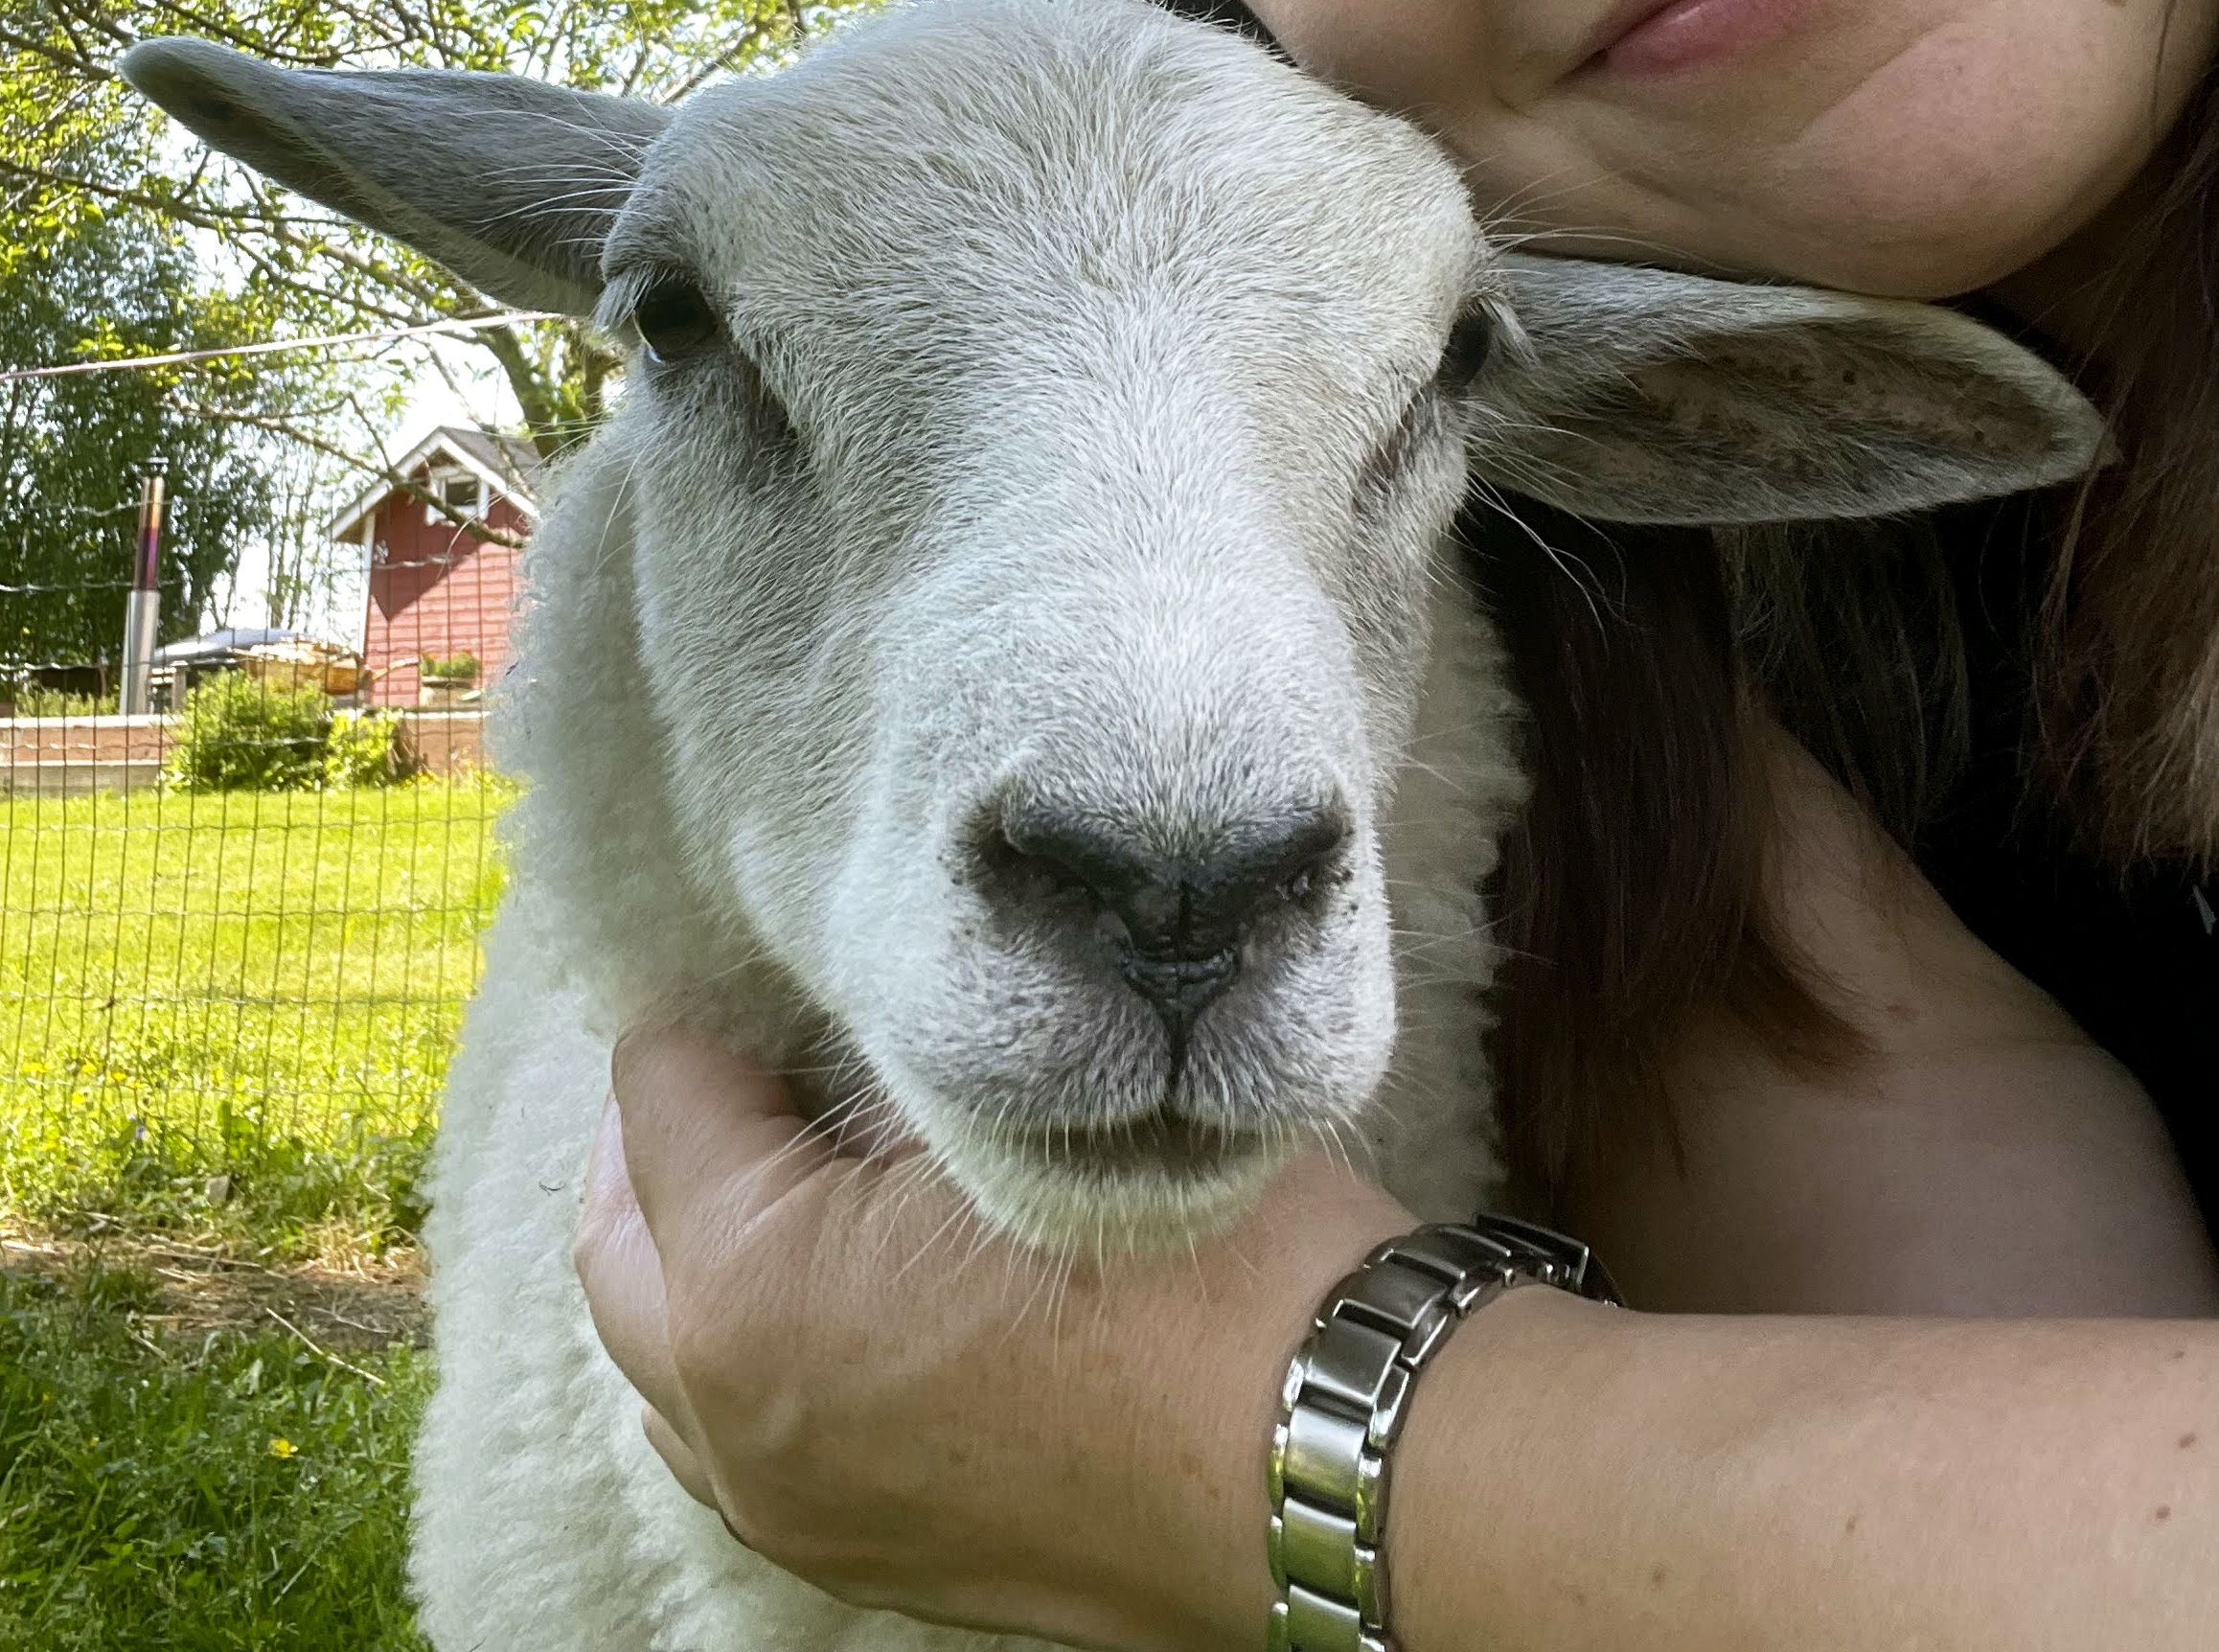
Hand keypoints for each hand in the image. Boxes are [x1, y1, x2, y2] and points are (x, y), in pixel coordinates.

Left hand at [573, 1024, 1413, 1650]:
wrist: (1328, 1450)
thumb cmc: (1195, 1257)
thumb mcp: (1015, 1102)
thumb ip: (878, 1068)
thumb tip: (821, 1036)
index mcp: (750, 1291)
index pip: (660, 1093)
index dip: (725, 1006)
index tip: (779, 962)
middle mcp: (736, 1424)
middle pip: (623, 1243)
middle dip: (672, 1133)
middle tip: (761, 1047)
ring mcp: (795, 1516)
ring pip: (670, 1355)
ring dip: (702, 1248)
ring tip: (796, 1152)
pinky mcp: (863, 1560)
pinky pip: (744, 1438)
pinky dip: (754, 1347)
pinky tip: (846, 1274)